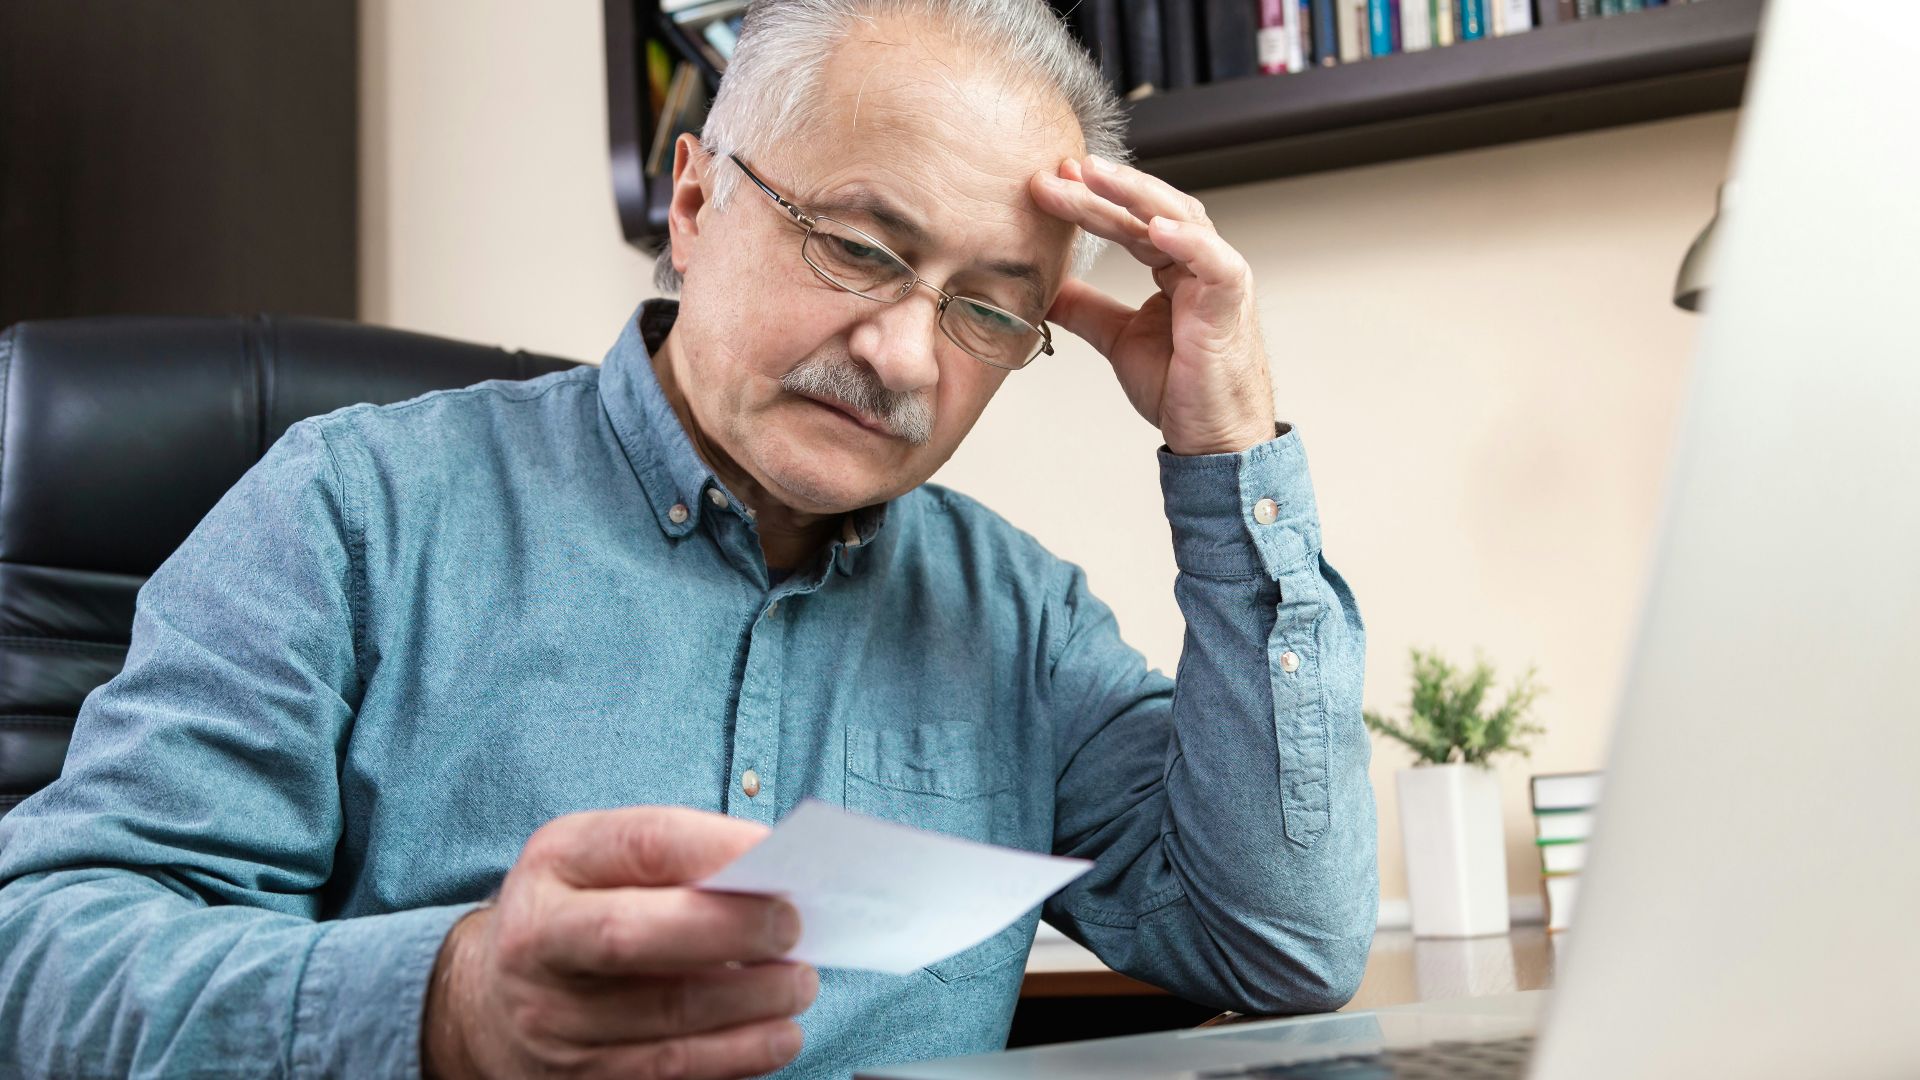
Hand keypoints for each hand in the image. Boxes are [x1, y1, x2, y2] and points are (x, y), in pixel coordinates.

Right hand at [423, 806, 815, 1079]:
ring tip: (800, 982)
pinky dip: (739, 1054)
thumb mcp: (603, 859)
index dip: (717, 848)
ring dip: (753, 1001)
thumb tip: (771, 869)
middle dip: (729, 929)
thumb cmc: (578, 912)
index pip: (640, 843)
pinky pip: (672, 1073)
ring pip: (665, 1018)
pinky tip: (777, 1034)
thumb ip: (676, 855)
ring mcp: (553, 1021)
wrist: (493, 1001)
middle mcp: (538, 943)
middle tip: (793, 926)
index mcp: (554, 864)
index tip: (776, 854)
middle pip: (633, 937)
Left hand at [1030, 155, 1277, 456]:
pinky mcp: (1231, 302)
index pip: (1127, 222)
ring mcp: (1218, 277)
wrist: (1212, 436)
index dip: (1090, 202)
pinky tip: (1154, 226)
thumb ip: (1087, 308)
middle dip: (1104, 189)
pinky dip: (1187, 240)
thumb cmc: (1180, 387)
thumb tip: (1046, 289)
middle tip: (1061, 171)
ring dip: (1136, 195)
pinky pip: (1213, 261)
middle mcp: (1198, 263)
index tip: (1050, 184)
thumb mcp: (1118, 338)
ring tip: (1095, 177)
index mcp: (1173, 268)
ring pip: (1178, 219)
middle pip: (1148, 211)